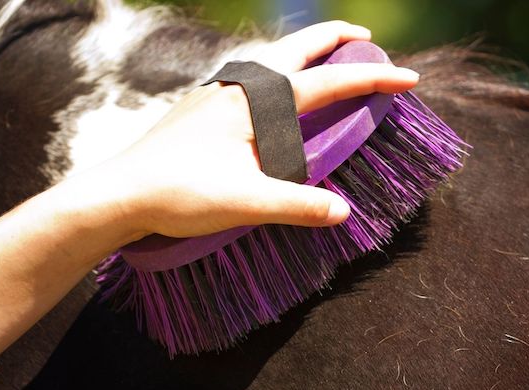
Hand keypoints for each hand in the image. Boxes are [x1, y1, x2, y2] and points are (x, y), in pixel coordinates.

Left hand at [84, 21, 419, 241]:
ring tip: (327, 58)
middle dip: (337, 38)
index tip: (408, 78)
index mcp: (257, 100)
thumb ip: (298, 204)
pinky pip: (255, 72)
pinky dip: (281, 68)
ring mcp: (218, 91)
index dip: (373, 78)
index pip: (329, 80)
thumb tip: (343, 211)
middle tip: (367, 41)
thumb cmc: (179, 193)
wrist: (120, 193)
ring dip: (307, 50)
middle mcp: (239, 85)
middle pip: (298, 46)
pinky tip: (275, 90)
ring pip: (273, 55)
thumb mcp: (246, 202)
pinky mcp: (205, 105)